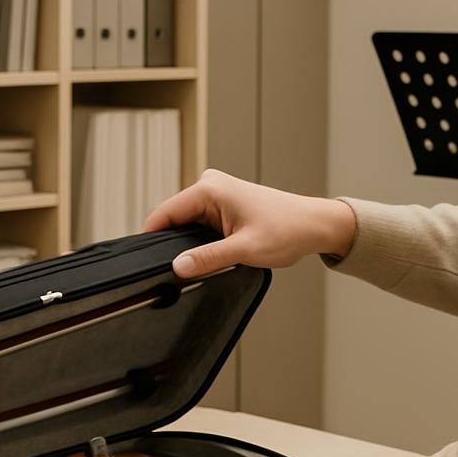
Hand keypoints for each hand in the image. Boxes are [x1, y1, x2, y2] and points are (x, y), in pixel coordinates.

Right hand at [142, 168, 356, 278]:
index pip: (164, 213)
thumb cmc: (288, 229)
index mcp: (209, 189)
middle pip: (173, 219)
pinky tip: (208, 254)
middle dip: (172, 244)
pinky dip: (200, 242)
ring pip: (185, 225)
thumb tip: (177, 266)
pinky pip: (198, 226)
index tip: (142, 262)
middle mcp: (209, 186)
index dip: (150, 238)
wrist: (315, 225)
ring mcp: (215, 195)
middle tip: (176, 270)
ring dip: (189, 244)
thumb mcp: (244, 249)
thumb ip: (207, 258)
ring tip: (198, 262)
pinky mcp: (222, 206)